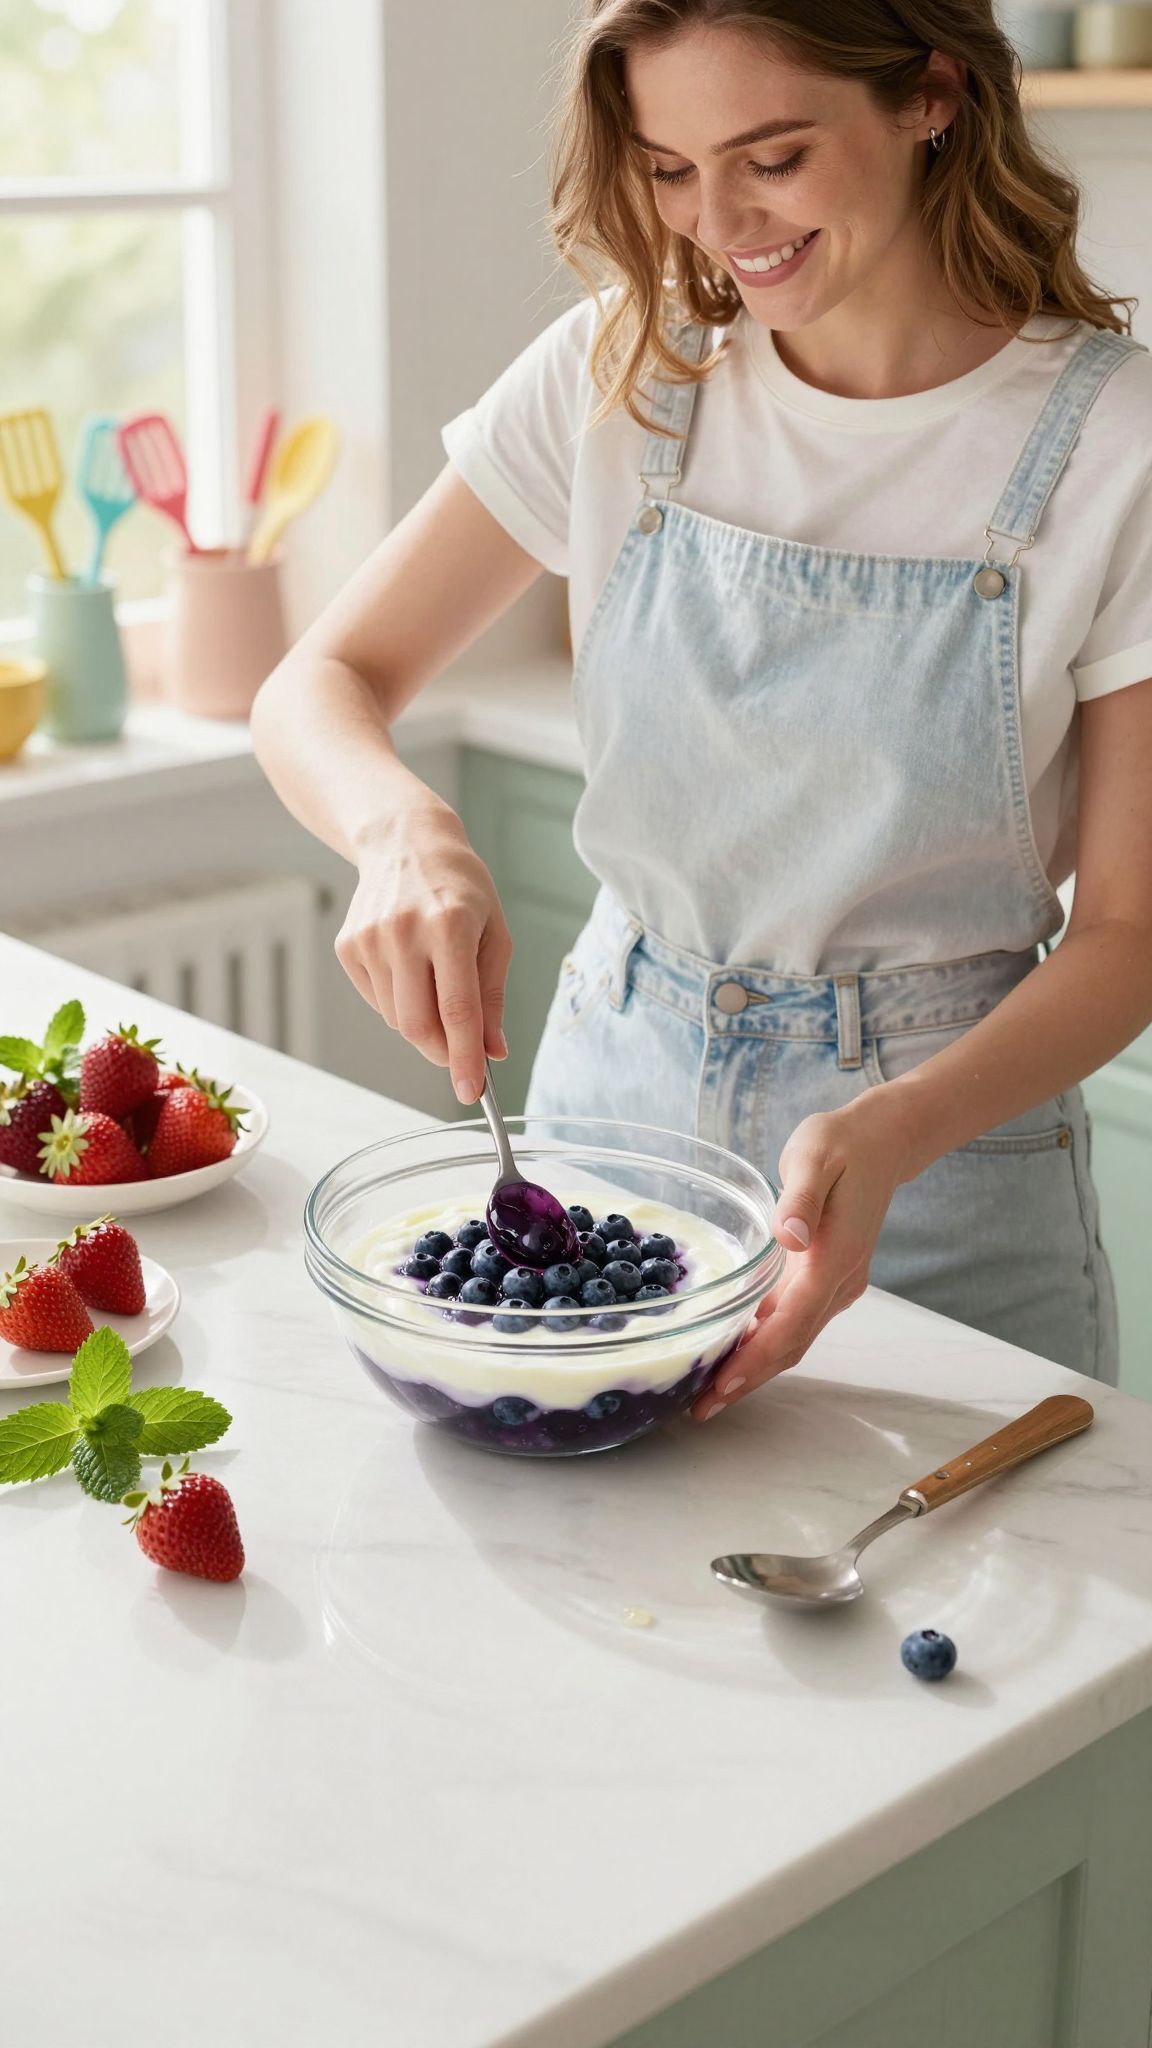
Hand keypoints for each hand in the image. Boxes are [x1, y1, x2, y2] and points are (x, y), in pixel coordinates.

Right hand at [335, 800, 512, 1102]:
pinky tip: (410, 967)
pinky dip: (399, 1002)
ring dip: (423, 1023)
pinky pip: (378, 1001)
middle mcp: (405, 931)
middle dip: (442, 1051)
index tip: (471, 1092)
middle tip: (459, 1051)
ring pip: (396, 1019)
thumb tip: (492, 1051)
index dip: (464, 1058)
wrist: (405, 842)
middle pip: (418, 1025)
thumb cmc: (460, 888)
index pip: (456, 1009)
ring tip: (436, 983)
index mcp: (450, 925)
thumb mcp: (494, 933)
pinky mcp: (348, 946)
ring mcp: (370, 939)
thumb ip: (492, 996)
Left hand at [691, 1094, 916, 1419]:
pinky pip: (793, 1322)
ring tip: (707, 1391)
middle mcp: (838, 1282)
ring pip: (793, 1339)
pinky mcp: (826, 1278)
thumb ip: (801, 1198)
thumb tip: (791, 1237)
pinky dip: (763, 1343)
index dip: (756, 1360)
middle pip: (791, 1345)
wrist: (882, 1140)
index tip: (721, 1387)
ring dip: (754, 1368)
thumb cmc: (843, 1143)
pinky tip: (732, 1351)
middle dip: (747, 1380)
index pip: (792, 1324)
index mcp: (834, 1258)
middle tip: (700, 1408)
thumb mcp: (817, 1156)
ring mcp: (836, 1284)